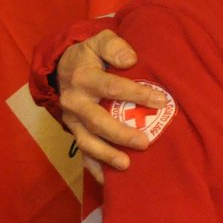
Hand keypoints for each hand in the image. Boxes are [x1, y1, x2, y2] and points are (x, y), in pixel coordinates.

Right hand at [56, 29, 163, 175]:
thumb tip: (130, 59)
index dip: (136, 94)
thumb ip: (114, 46)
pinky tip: (109, 181)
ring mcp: (72, 120)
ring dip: (106, 155)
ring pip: (87, 141)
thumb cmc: (90, 55)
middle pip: (97, 121)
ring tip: (126, 165)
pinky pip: (82, 153)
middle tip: (145, 142)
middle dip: (120, 133)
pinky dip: (94, 168)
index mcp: (84, 78)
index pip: (112, 87)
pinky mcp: (74, 132)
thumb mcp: (99, 40)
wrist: (61, 67)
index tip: (160, 101)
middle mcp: (75, 102)